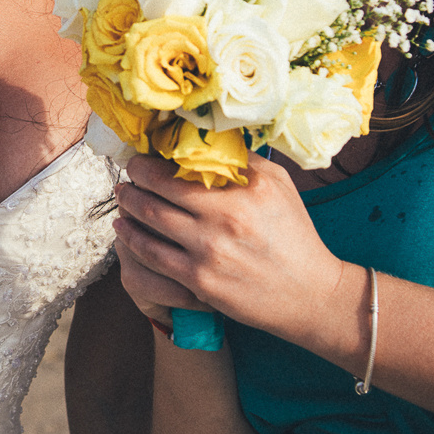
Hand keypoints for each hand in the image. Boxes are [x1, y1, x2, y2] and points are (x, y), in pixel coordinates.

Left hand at [112, 150, 356, 355]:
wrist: (310, 294)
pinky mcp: (199, 281)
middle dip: (134, 180)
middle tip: (127, 174)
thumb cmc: (295, 236)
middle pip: (159, 191)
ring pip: (150, 222)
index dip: (155, 160)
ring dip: (128, 207)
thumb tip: (208, 139)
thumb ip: (244, 161)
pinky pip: (153, 256)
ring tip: (122, 197)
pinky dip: (133, 239)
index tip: (145, 156)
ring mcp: (209, 252)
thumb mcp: (279, 186)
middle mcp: (225, 218)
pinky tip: (124, 230)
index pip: (184, 166)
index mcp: (245, 191)